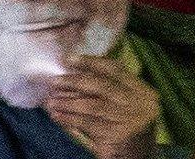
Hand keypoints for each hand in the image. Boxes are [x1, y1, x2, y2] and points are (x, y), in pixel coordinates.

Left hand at [42, 54, 159, 158]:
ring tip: (50, 101)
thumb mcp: (123, 109)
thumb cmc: (126, 132)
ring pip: (93, 105)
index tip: (69, 59)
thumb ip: (106, 94)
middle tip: (54, 81)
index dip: (91, 62)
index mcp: (143, 92)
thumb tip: (73, 76)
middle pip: (103, 85)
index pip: (116, 70)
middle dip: (75, 81)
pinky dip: (69, 120)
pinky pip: (88, 124)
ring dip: (68, 102)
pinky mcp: (118, 135)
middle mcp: (141, 103)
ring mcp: (131, 119)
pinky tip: (57, 116)